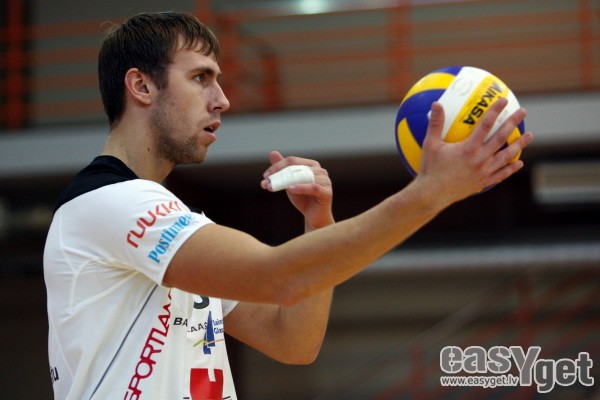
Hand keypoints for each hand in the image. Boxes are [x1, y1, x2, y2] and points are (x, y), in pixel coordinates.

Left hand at [261, 151, 334, 229]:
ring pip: (304, 177)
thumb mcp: (289, 183)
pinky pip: (313, 187)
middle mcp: (320, 170)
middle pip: (296, 168)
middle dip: (279, 175)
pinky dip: (301, 187)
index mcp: (311, 165)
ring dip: (286, 182)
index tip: (265, 176)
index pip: (292, 160)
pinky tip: (291, 189)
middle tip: (266, 183)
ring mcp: (325, 180)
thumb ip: (283, 169)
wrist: (314, 217)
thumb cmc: (303, 198)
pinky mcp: (327, 192)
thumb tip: (272, 152)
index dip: (277, 166)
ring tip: (274, 187)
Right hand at [416, 98, 532, 203]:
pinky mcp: (483, 182)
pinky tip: (518, 163)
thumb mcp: (430, 145)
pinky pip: (501, 174)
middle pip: (501, 137)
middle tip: (523, 112)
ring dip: (519, 145)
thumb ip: (435, 124)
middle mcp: (480, 159)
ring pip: (506, 156)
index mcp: (469, 148)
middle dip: (513, 122)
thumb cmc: (430, 169)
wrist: (432, 195)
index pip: (485, 125)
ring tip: (529, 136)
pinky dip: (511, 168)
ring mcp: (484, 172)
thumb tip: (436, 104)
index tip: (503, 100)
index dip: (495, 111)